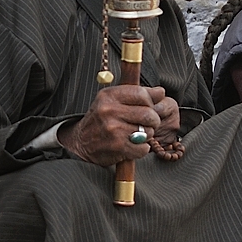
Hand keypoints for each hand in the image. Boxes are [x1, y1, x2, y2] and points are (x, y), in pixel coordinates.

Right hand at [60, 85, 179, 165]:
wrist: (80, 142)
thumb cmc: (101, 120)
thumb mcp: (114, 101)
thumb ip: (137, 95)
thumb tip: (161, 92)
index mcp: (109, 95)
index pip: (142, 94)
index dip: (150, 102)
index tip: (147, 107)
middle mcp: (109, 110)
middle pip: (149, 114)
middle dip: (153, 121)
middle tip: (146, 124)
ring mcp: (113, 129)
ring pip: (148, 132)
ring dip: (146, 136)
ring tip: (135, 135)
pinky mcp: (116, 146)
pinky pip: (143, 148)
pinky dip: (141, 149)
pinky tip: (131, 145)